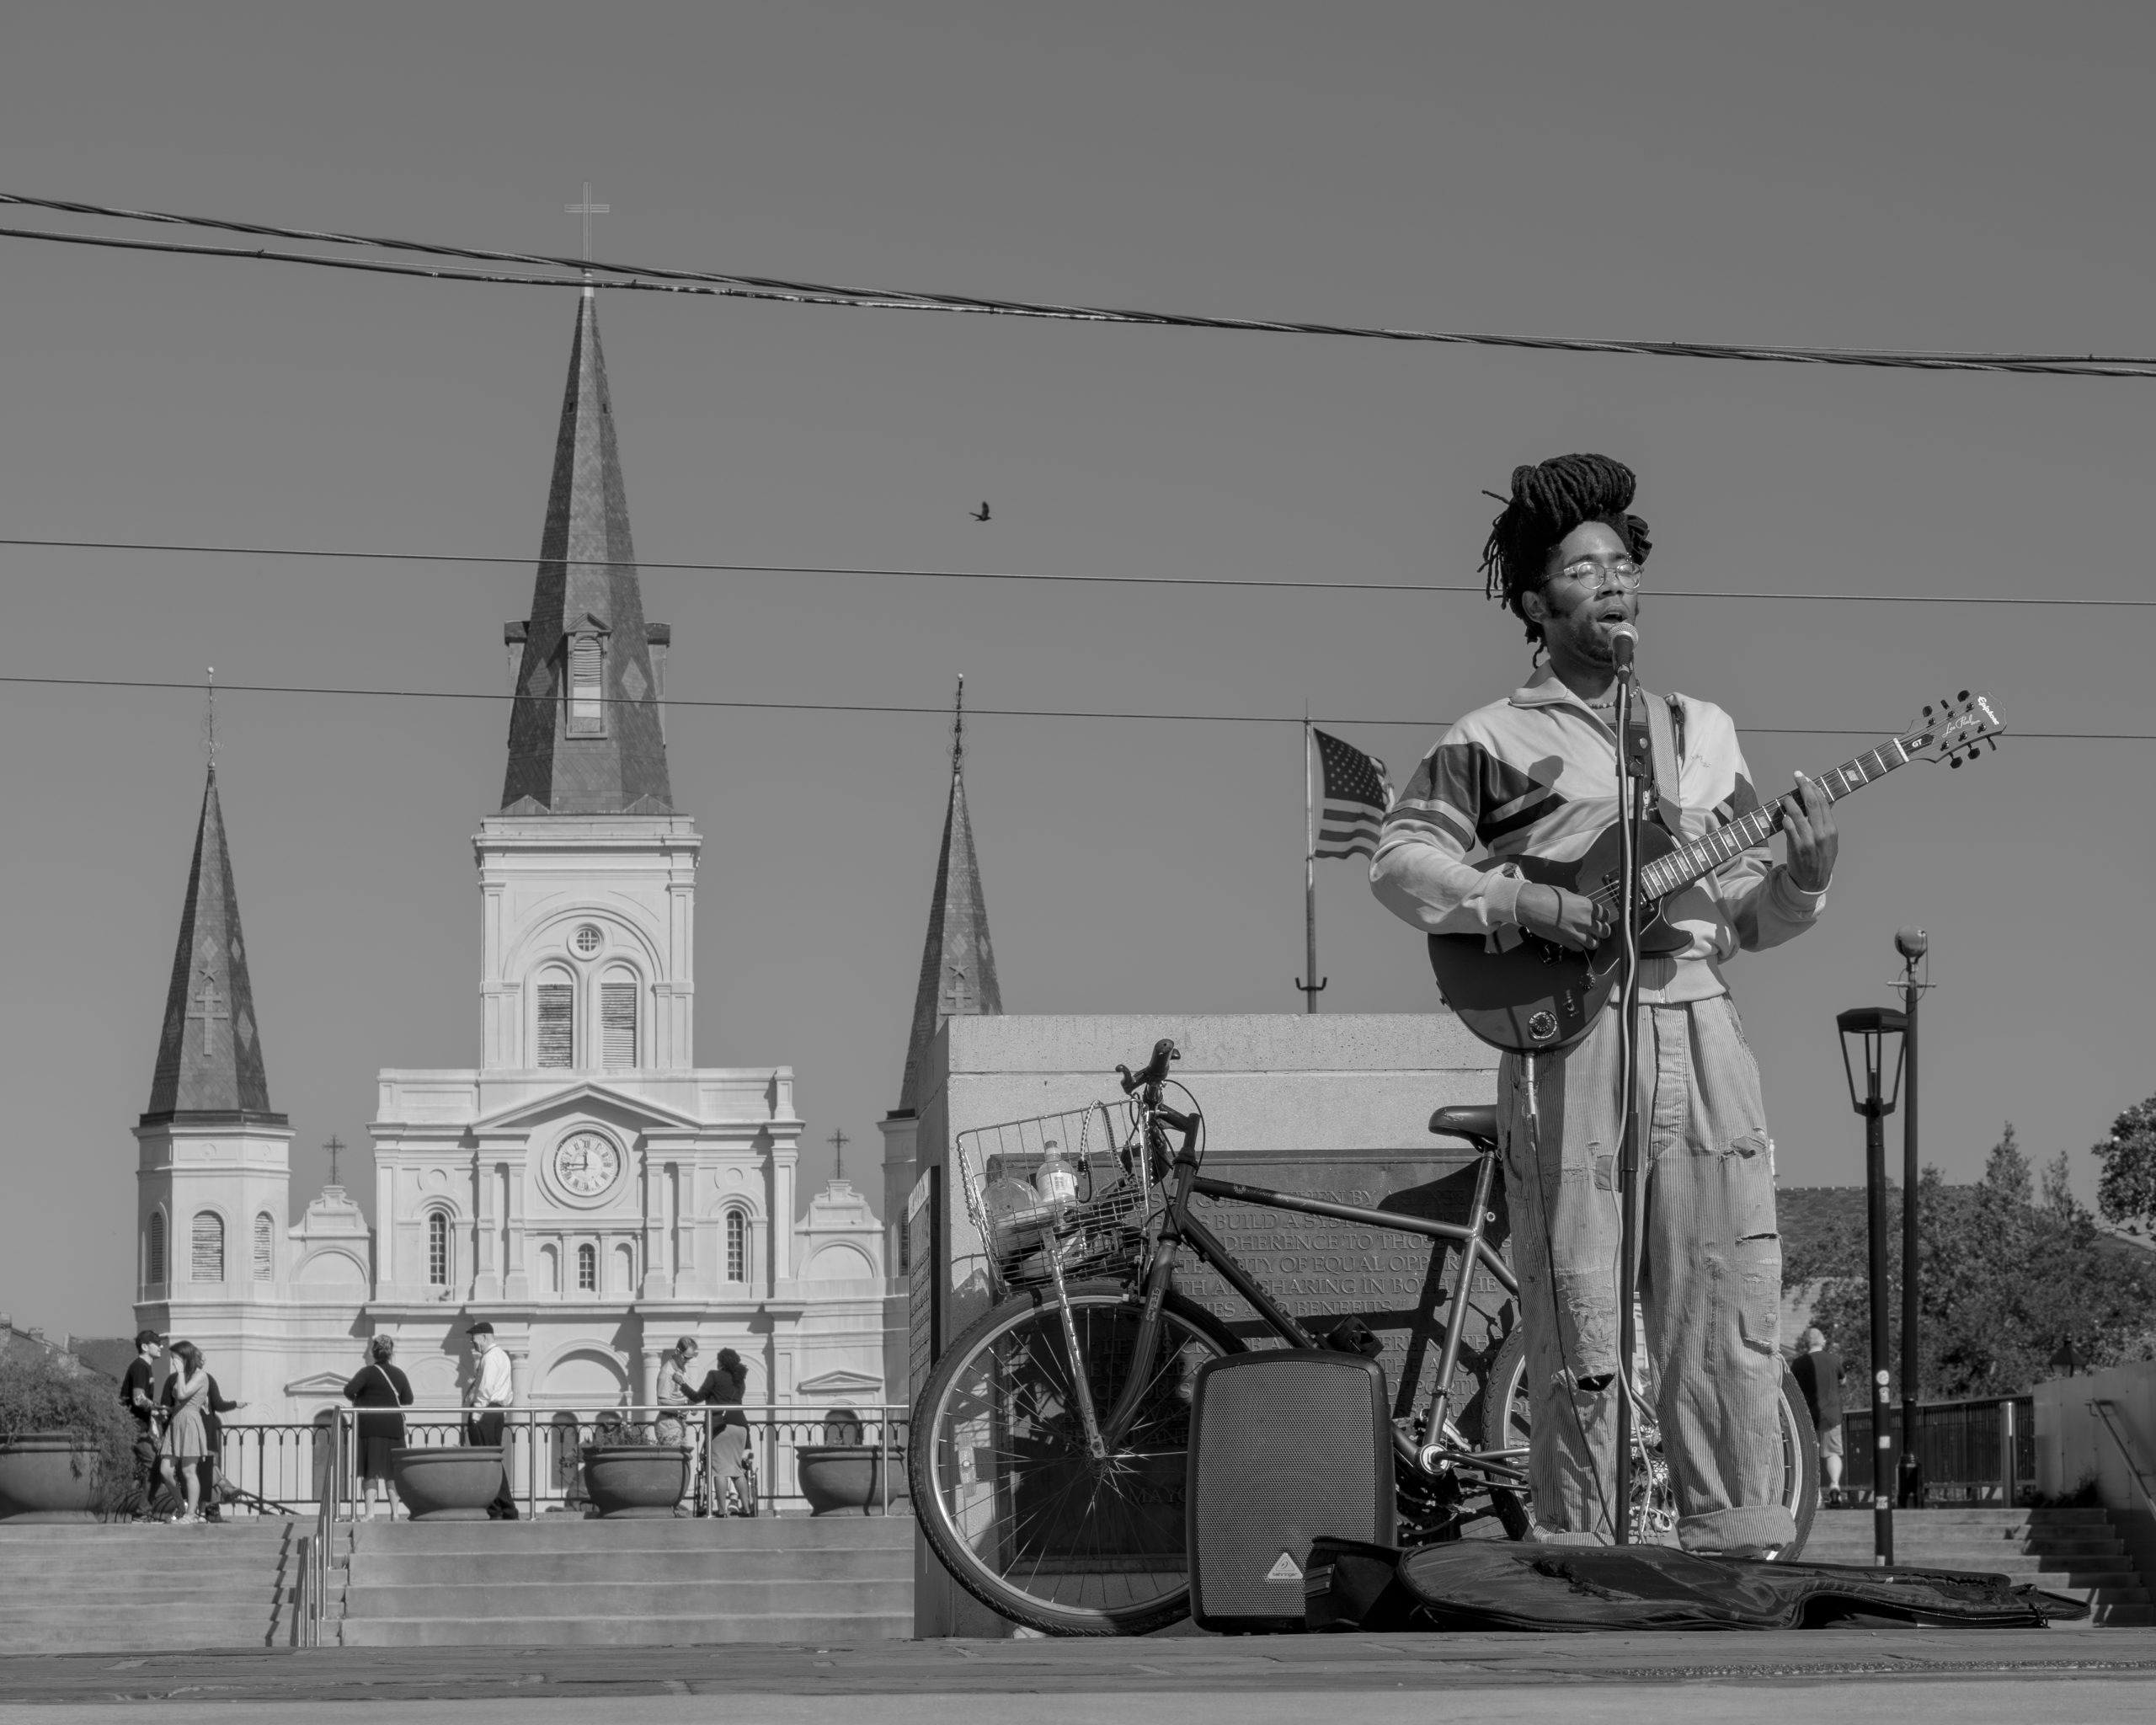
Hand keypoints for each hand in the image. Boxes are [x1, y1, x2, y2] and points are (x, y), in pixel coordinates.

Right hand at [1521, 883, 1612, 951]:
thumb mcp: (1566, 894)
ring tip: (1587, 937)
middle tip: (1597, 930)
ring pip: (1594, 943)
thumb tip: (1581, 908)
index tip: (1600, 918)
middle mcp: (1584, 920)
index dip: (1603, 917)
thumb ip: (1578, 903)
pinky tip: (1574, 940)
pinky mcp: (1564, 941)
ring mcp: (1575, 932)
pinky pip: (1579, 948)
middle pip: (1604, 931)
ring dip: (1592, 940)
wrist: (1527, 905)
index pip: (1605, 915)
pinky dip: (1578, 946)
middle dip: (1602, 930)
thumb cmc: (1542, 895)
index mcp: (1586, 905)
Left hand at [1781, 772, 1838, 891]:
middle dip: (1804, 786)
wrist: (1812, 881)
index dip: (1815, 788)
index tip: (1807, 778)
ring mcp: (1809, 840)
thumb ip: (1826, 821)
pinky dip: (1785, 818)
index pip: (1823, 803)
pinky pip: (1788, 827)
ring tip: (1786, 797)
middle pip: (1812, 803)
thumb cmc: (1821, 858)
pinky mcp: (1796, 847)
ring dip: (1790, 802)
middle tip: (1797, 775)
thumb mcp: (1830, 840)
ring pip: (1798, 814)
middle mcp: (1822, 833)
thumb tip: (1826, 800)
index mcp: (1832, 830)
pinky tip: (1783, 814)